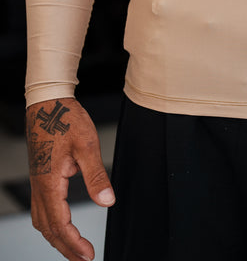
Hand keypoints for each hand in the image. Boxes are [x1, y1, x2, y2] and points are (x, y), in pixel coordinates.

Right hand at [26, 97, 114, 260]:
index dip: (73, 242)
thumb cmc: (66, 119)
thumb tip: (108, 202)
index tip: (88, 255)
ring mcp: (37, 182)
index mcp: (50, 182)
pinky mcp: (40, 177)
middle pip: (48, 228)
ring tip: (74, 249)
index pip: (59, 223)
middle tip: (84, 260)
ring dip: (57, 238)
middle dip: (65, 247)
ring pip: (42, 221)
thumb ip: (96, 176)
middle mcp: (39, 186)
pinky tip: (62, 224)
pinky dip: (51, 223)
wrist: (48, 103)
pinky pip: (42, 209)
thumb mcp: (87, 145)